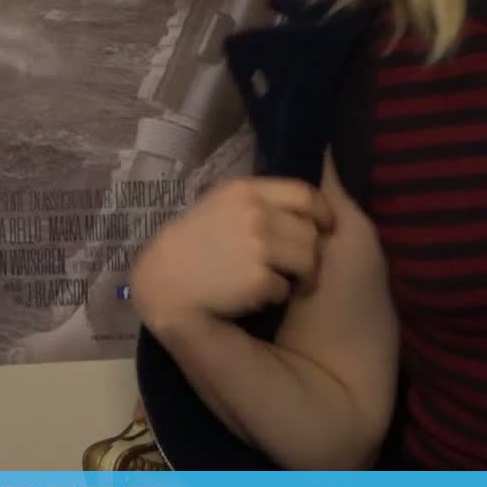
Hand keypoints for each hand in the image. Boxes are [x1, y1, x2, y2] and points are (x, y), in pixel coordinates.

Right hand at [129, 177, 336, 334]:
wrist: (162, 281)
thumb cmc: (194, 243)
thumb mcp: (222, 205)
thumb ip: (260, 200)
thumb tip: (306, 204)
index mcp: (245, 191)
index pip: (304, 193)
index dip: (322, 213)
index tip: (324, 229)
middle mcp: (255, 214)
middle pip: (310, 230)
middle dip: (312, 251)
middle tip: (300, 266)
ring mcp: (257, 246)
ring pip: (308, 260)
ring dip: (302, 276)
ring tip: (286, 282)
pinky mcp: (257, 279)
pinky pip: (286, 288)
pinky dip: (278, 296)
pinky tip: (259, 295)